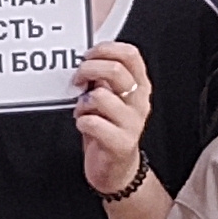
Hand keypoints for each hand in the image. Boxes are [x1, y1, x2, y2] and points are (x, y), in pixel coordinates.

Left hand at [76, 42, 153, 198]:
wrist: (116, 169)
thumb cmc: (109, 129)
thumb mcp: (110, 98)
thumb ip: (103, 78)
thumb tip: (88, 58)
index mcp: (139, 86)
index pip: (130, 54)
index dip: (106, 49)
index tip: (88, 55)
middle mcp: (139, 102)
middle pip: (115, 70)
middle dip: (87, 70)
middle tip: (78, 80)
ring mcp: (132, 123)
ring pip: (100, 96)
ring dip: (82, 102)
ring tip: (83, 110)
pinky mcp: (121, 142)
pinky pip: (92, 122)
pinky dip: (81, 121)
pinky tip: (84, 125)